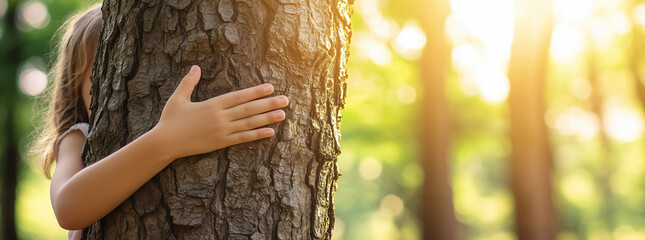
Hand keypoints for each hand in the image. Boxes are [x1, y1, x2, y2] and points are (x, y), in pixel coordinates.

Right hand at [151, 65, 288, 159]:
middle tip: (285, 100)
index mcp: (212, 105)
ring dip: (267, 118)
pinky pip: (242, 138)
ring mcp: (222, 131)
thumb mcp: (178, 98)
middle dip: (268, 104)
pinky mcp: (220, 143)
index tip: (270, 87)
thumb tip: (195, 67)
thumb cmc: (170, 120)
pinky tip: (270, 132)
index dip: (255, 92)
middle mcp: (220, 117)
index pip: (239, 97)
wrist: (165, 143)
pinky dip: (257, 135)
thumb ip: (189, 82)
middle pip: (249, 109)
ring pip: (249, 124)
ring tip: (282, 114)